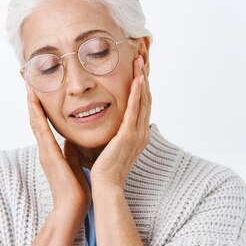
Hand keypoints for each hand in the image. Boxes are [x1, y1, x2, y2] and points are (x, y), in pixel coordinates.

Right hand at [25, 81, 91, 216]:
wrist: (72, 207)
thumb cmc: (76, 189)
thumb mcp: (74, 164)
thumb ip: (71, 151)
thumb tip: (72, 139)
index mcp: (52, 150)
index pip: (43, 124)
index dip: (39, 107)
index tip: (36, 89)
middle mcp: (45, 149)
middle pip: (35, 119)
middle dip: (31, 100)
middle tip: (27, 80)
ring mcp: (44, 152)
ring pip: (35, 122)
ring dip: (31, 103)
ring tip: (28, 85)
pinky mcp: (48, 155)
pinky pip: (41, 132)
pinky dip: (36, 116)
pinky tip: (33, 103)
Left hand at [90, 55, 151, 188]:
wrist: (106, 186)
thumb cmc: (104, 171)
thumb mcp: (108, 147)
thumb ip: (108, 134)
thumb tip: (99, 123)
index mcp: (138, 136)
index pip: (142, 106)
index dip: (141, 88)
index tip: (137, 71)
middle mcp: (142, 133)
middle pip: (146, 99)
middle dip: (144, 78)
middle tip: (141, 59)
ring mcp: (137, 133)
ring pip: (143, 100)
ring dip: (142, 79)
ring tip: (140, 61)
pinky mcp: (129, 135)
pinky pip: (135, 109)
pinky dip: (137, 92)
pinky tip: (137, 78)